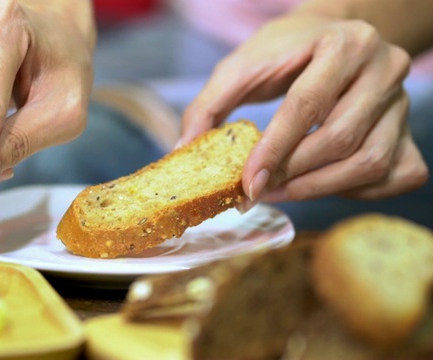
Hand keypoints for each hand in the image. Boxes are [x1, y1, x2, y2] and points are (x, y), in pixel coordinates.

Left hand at [181, 12, 427, 205]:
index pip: (307, 105)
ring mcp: (401, 100)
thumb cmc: (287, 51)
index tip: (248, 183)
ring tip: (281, 191)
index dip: (275, 150)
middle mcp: (384, 68)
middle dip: (293, 174)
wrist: (332, 36)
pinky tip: (322, 182)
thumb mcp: (242, 64)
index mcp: (343, 44)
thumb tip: (183, 149)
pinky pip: (393, 174)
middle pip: (341, 139)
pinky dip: (356, 190)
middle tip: (259, 190)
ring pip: (370, 162)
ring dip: (320, 189)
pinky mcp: (409, 128)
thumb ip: (210, 103)